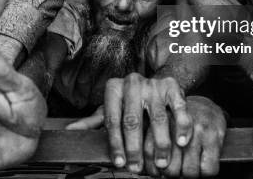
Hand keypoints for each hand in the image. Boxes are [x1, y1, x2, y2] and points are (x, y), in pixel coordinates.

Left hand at [69, 73, 192, 173]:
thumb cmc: (127, 101)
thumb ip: (93, 122)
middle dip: (134, 148)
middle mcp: (132, 83)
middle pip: (133, 121)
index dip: (115, 144)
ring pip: (158, 118)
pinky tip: (181, 142)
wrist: (152, 83)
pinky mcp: (172, 85)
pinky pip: (179, 108)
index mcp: (113, 88)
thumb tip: (70, 132)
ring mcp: (153, 84)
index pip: (112, 120)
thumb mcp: (109, 108)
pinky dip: (182, 126)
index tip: (119, 163)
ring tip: (160, 163)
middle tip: (137, 168)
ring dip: (160, 144)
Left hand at [144, 96, 224, 177]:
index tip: (158, 171)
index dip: (153, 168)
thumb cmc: (182, 119)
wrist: (206, 105)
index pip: (149, 152)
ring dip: (189, 174)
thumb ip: (153, 141)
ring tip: (189, 167)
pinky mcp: (214, 137)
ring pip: (190, 171)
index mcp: (160, 122)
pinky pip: (208, 168)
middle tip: (176, 170)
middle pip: (170, 167)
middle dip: (172, 174)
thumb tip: (150, 167)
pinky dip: (205, 172)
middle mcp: (178, 125)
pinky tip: (203, 164)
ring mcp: (196, 131)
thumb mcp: (162, 124)